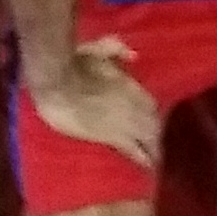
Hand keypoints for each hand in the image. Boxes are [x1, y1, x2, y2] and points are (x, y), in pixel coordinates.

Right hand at [26, 39, 162, 170]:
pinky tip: (144, 166)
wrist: (56, 83)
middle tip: (161, 149)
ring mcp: (121, 126)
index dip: (156, 115)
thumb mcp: (99, 49)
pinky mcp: (106, 139)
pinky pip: (128, 150)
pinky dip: (138, 157)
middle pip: (153, 127)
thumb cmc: (76, 64)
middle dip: (157, 138)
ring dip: (151, 151)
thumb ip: (117, 49)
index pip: (153, 107)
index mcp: (133, 89)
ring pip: (144, 141)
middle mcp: (133, 109)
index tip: (158, 121)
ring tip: (155, 163)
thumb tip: (134, 56)